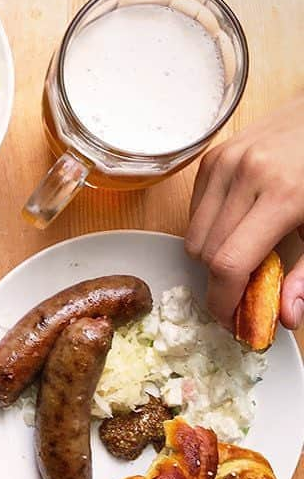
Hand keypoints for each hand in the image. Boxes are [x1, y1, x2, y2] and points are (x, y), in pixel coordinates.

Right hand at [185, 93, 303, 330]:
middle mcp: (246, 175)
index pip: (229, 263)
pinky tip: (237, 224)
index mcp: (282, 195)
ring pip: (193, 238)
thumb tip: (286, 318)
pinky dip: (209, 230)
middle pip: (206, 255)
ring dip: (211, 257)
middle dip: (221, 282)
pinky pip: (193, 213)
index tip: (231, 320)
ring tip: (243, 252)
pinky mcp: (212, 158)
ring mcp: (224, 163)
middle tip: (244, 290)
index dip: (224, 301)